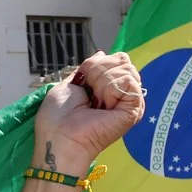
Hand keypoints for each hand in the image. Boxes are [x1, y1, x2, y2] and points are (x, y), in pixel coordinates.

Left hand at [32, 52, 143, 174]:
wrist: (59, 137)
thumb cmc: (57, 117)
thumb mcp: (69, 84)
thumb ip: (87, 70)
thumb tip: (102, 53)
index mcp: (107, 90)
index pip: (116, 60)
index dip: (97, 63)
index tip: (82, 78)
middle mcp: (120, 95)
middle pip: (123, 61)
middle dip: (99, 69)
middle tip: (87, 90)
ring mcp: (129, 103)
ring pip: (127, 69)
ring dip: (103, 79)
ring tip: (93, 99)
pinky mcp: (134, 110)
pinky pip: (129, 82)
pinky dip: (110, 87)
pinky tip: (101, 103)